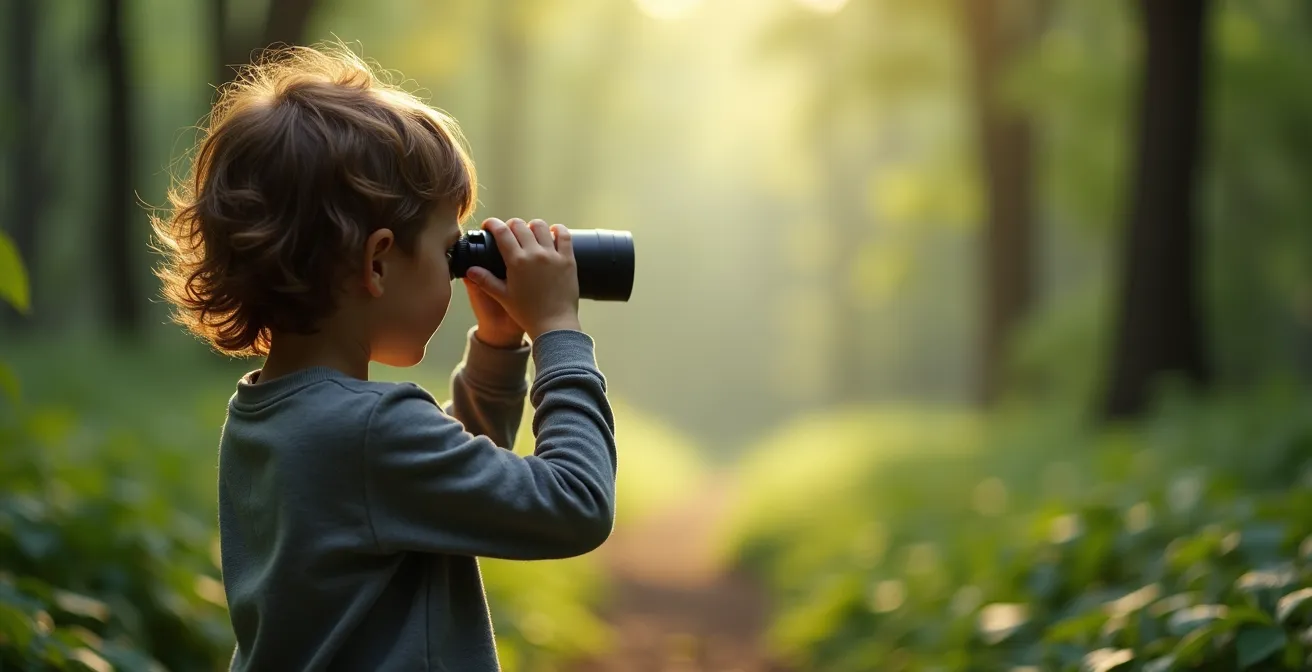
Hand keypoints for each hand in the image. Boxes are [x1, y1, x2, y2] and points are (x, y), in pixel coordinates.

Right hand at [464, 217, 580, 340]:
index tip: (490, 225)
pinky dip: (558, 230)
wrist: (554, 324)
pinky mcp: (568, 260)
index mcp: (516, 261)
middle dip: (511, 225)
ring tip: (530, 233)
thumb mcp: (503, 296)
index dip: (493, 224)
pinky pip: (564, 236)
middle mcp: (535, 254)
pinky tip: (553, 233)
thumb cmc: (527, 313)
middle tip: (509, 232)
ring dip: (533, 226)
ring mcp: (553, 255)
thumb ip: (486, 280)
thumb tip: (470, 269)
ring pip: (542, 226)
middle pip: (520, 225)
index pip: (502, 232)